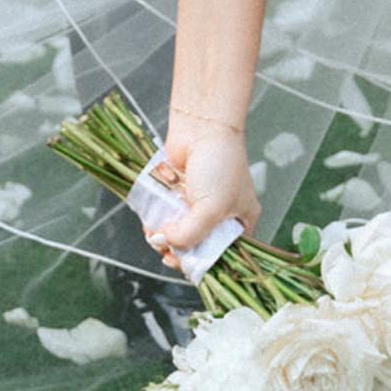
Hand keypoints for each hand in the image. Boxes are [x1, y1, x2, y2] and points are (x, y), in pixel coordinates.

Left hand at [144, 118, 257, 270]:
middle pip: (197, 247)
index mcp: (240, 223)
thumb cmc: (219, 164)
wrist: (201, 125)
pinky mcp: (177, 192)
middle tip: (167, 251)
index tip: (185, 265)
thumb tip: (163, 243)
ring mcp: (196, 204)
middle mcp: (219, 216)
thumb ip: (190, 234)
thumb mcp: (212, 208)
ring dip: (164, 237)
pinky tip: (150, 223)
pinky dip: (156, 221)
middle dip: (179, 251)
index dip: (202, 263)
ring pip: (178, 233)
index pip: (222, 256)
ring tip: (156, 234)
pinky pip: (165, 215)